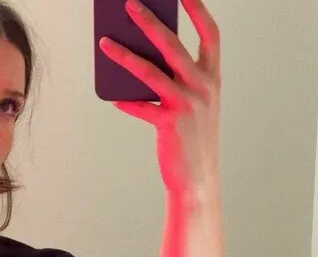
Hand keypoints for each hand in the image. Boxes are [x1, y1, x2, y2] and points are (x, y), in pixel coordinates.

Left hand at [99, 0, 221, 201]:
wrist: (198, 178)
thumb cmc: (192, 138)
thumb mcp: (195, 105)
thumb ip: (178, 81)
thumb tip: (143, 59)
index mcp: (212, 78)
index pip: (210, 34)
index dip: (197, 9)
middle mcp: (203, 87)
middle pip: (172, 44)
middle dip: (149, 21)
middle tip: (129, 5)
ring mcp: (187, 105)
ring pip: (149, 72)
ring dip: (124, 55)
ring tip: (105, 43)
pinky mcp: (170, 124)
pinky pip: (141, 107)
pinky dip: (126, 101)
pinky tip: (113, 97)